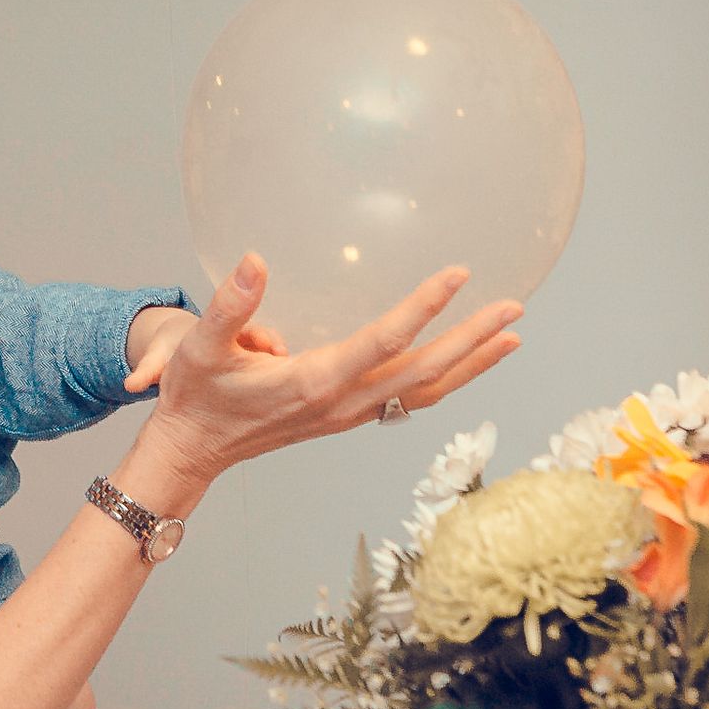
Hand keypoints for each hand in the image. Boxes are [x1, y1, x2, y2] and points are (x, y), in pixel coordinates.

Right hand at [137, 254, 522, 487]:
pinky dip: (446, 381)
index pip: (385, 342)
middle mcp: (342, 403)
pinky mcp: (348, 416)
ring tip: (512, 339)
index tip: (458, 275)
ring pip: (425, 392)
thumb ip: (229, 305)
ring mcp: (349, 414)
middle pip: (423, 372)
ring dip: (471, 365)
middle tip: (514, 309)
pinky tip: (463, 363)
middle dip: (472, 340)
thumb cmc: (197, 395)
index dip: (424, 307)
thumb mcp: (199, 346)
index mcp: (315, 382)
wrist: (193, 448)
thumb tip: (255, 260)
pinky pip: (410, 399)